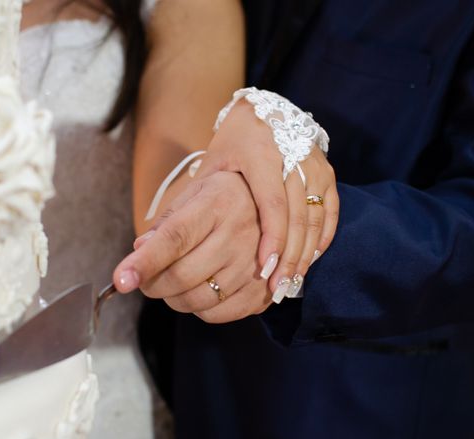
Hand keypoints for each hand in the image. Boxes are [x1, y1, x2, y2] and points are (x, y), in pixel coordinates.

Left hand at [114, 171, 272, 322]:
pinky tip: (198, 290)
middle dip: (152, 284)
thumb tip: (139, 249)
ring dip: (173, 298)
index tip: (121, 279)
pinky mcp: (262, 290)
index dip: (145, 262)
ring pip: (197, 300)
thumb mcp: (195, 195)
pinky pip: (217, 314)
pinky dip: (198, 310)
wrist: (276, 210)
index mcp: (218, 203)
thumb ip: (166, 223)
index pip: (175, 238)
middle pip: (182, 275)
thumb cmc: (225, 200)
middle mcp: (239, 233)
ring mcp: (255, 264)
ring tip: (174, 282)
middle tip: (146, 279)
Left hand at [199, 100, 338, 301]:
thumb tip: (145, 244)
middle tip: (275, 289)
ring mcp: (313, 165)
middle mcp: (290, 157)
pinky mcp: (327, 174)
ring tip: (287, 284)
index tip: (264, 272)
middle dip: (286, 257)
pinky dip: (319, 241)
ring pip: (314, 219)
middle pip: (296, 216)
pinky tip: (305, 263)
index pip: (271, 203)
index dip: (271, 239)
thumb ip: (182, 207)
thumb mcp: (206, 168)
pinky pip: (329, 214)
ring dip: (302, 255)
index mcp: (258, 154)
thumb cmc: (231, 146)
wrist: (265, 113)